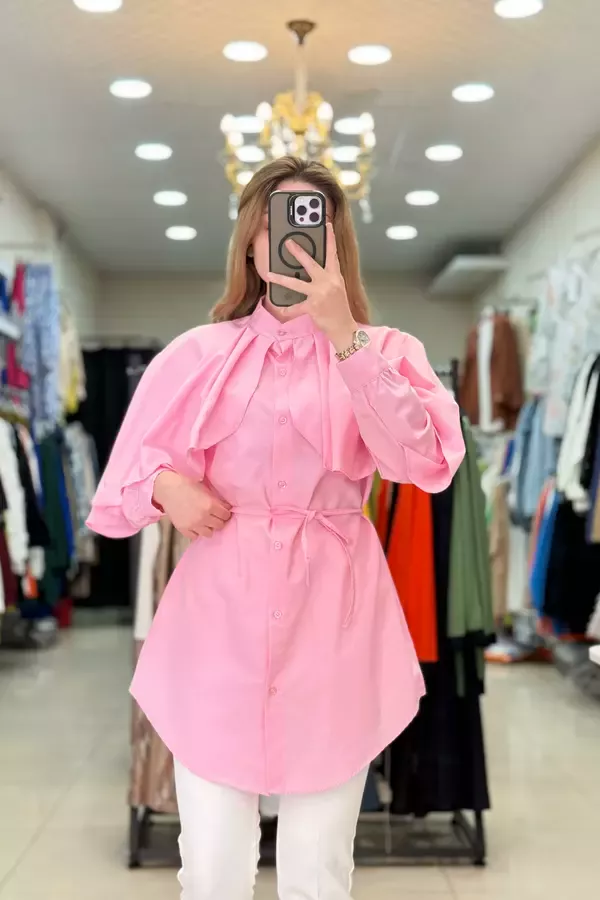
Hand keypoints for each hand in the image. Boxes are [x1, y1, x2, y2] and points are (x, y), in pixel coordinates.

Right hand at [152, 471, 230, 539]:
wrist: (168, 489)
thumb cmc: (187, 485)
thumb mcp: (205, 490)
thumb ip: (217, 501)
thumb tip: (227, 508)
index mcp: (210, 505)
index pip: (226, 515)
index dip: (225, 513)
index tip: (223, 512)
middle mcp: (203, 517)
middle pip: (220, 525)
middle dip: (219, 520)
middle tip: (215, 516)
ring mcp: (193, 525)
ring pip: (209, 533)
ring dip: (208, 527)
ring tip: (205, 521)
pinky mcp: (183, 529)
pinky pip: (195, 536)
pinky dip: (196, 532)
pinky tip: (195, 525)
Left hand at [268, 223, 356, 351]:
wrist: (344, 327)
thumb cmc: (339, 308)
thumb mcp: (337, 288)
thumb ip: (327, 277)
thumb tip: (312, 268)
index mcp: (335, 276)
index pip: (333, 254)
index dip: (330, 238)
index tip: (327, 224)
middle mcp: (328, 282)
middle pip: (310, 263)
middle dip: (298, 252)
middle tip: (288, 242)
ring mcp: (320, 294)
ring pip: (296, 284)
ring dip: (281, 279)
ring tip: (269, 274)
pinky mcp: (313, 307)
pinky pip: (296, 307)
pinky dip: (288, 309)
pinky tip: (280, 308)